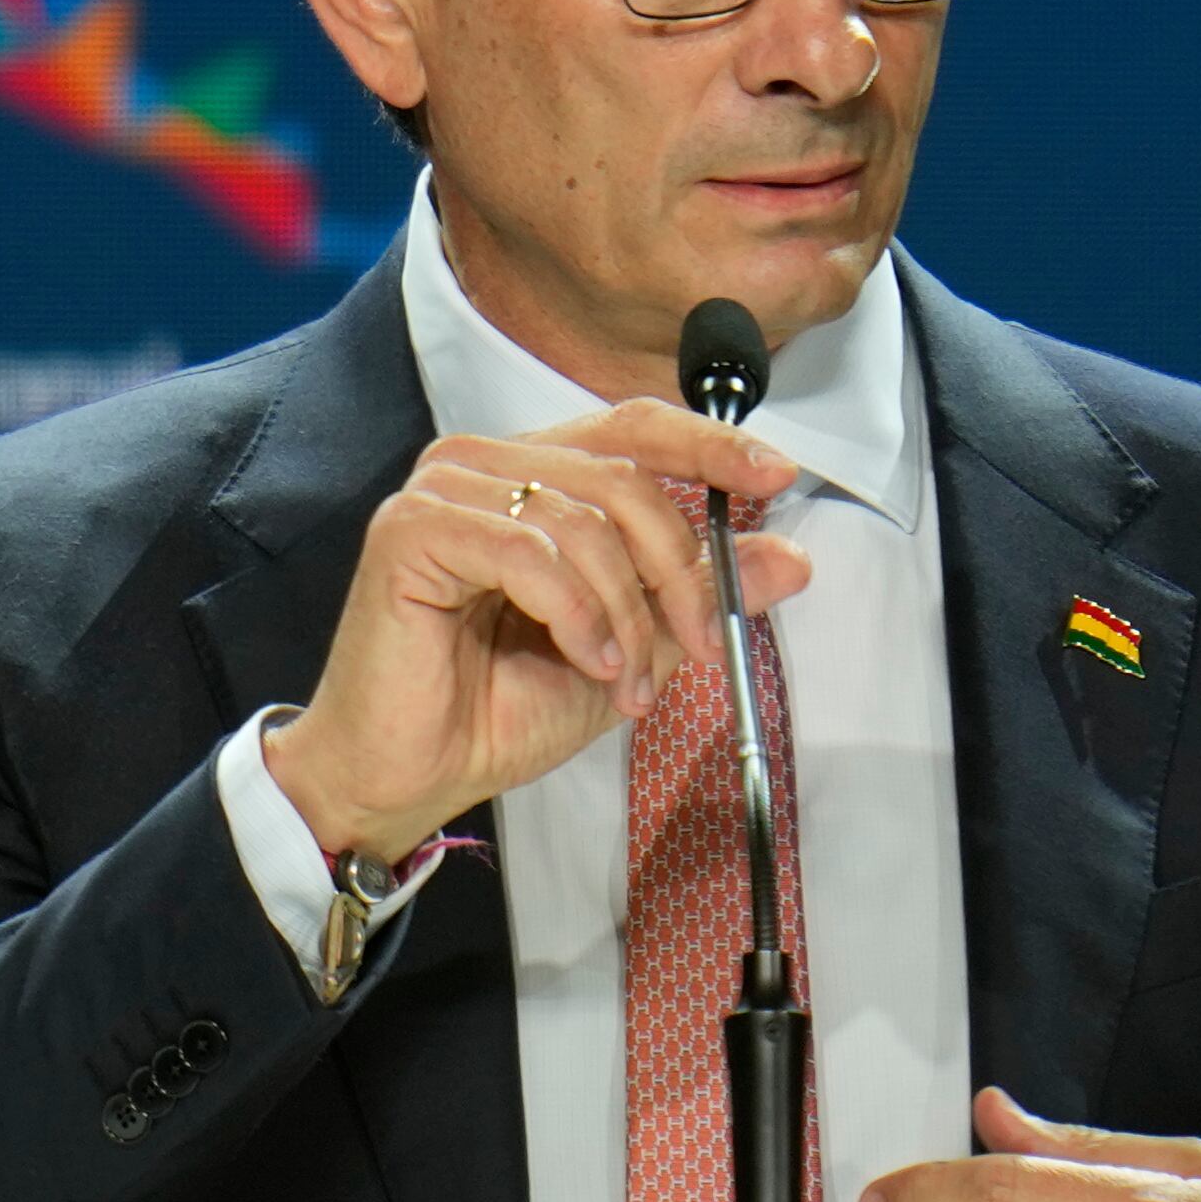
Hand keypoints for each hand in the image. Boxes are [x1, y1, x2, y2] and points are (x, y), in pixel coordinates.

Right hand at [265, 400, 810, 860]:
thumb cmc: (499, 707)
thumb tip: (790, 558)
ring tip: (626, 680)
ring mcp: (444, 489)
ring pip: (584, 519)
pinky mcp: (411, 529)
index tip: (776, 474)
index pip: (635, 426)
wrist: (410, 774)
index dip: (710, 443)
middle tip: (703, 642)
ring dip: (628, 611)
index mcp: (535, 472)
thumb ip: (702, 593)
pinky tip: (587, 662)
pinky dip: (577, 614)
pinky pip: (529, 551)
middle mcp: (486, 463)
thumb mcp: (635, 646)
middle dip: (681, 567)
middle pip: (625, 476)